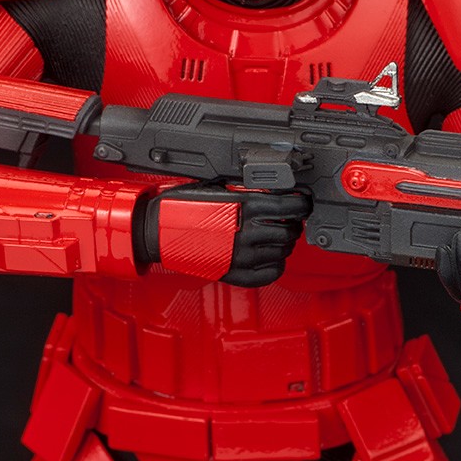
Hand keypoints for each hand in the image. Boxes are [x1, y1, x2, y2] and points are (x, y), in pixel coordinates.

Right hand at [137, 185, 309, 286]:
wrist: (158, 231)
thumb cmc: (182, 205)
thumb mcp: (217, 186)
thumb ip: (246, 190)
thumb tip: (271, 189)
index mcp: (244, 206)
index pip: (290, 207)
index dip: (302, 204)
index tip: (302, 203)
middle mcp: (246, 232)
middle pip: (290, 231)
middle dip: (293, 224)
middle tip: (287, 220)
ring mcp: (241, 256)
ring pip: (283, 252)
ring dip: (284, 243)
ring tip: (274, 236)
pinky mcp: (235, 274)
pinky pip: (271, 273)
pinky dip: (276, 264)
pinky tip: (268, 255)